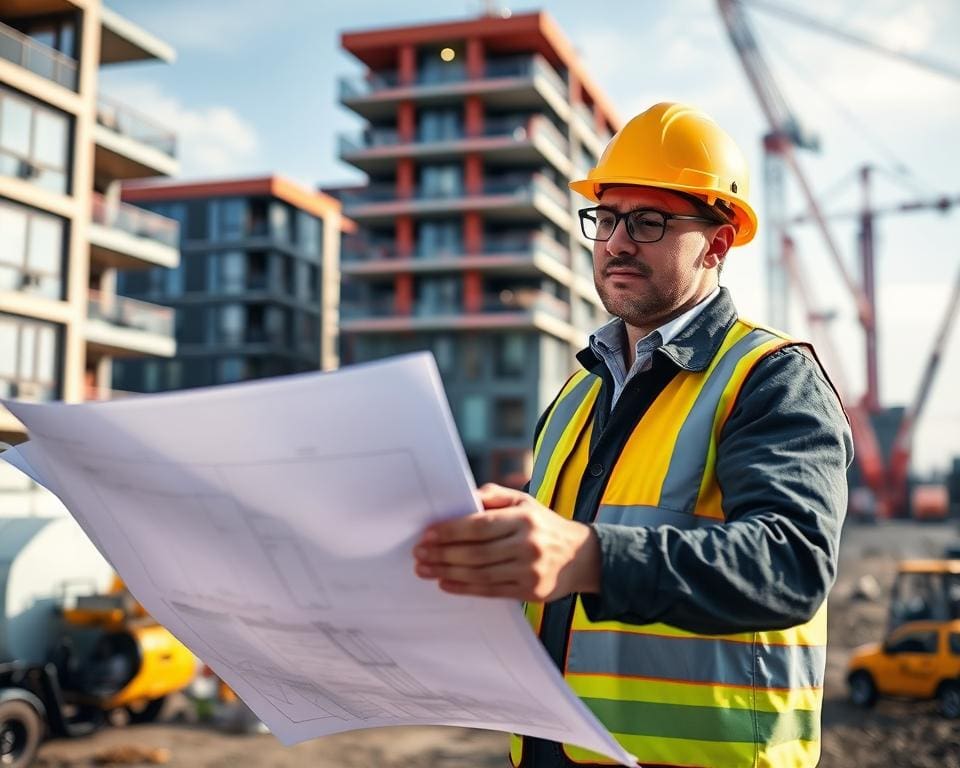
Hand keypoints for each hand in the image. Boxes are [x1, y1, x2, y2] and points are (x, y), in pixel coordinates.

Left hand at [412, 483, 600, 601]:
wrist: (580, 556)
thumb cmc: (543, 525)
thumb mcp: (524, 502)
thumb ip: (493, 496)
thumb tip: (462, 499)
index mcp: (524, 518)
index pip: (480, 526)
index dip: (451, 531)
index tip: (428, 534)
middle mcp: (528, 544)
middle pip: (476, 552)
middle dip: (443, 553)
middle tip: (419, 553)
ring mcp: (529, 570)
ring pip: (480, 573)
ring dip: (448, 571)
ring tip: (425, 569)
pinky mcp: (529, 591)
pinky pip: (490, 591)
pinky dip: (465, 587)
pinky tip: (446, 582)